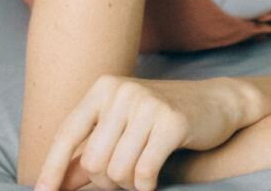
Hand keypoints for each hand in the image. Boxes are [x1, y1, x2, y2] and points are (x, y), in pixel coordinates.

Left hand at [35, 75, 252, 190]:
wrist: (219, 101)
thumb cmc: (164, 117)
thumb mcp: (123, 126)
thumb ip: (90, 151)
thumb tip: (56, 182)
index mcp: (105, 88)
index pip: (67, 134)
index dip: (52, 168)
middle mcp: (124, 92)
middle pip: (92, 160)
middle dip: (105, 182)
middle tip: (123, 182)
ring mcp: (149, 105)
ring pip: (117, 169)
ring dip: (126, 186)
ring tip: (139, 180)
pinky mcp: (173, 122)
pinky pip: (143, 171)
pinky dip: (145, 186)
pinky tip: (152, 183)